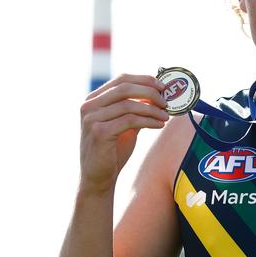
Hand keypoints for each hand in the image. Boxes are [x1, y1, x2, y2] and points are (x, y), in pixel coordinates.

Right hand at [79, 74, 168, 193]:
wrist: (98, 177)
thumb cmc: (112, 150)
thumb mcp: (125, 124)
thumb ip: (137, 108)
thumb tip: (159, 94)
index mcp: (93, 99)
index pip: (121, 79)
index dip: (144, 80)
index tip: (163, 86)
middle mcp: (89, 105)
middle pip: (125, 87)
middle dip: (150, 92)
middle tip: (167, 101)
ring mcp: (91, 118)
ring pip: (129, 104)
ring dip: (152, 109)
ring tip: (166, 115)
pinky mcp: (99, 132)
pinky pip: (130, 120)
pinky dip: (149, 121)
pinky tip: (159, 125)